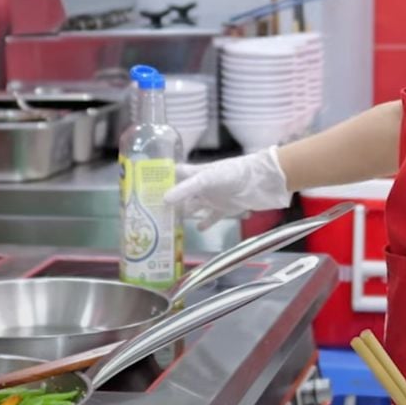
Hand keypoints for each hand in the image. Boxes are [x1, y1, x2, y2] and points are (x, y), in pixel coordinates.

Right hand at [162, 147, 288, 224]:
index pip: (174, 175)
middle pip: (181, 195)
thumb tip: (163, 200)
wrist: (262, 181)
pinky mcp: (225, 209)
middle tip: (151, 217)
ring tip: (168, 226)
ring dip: (184, 215)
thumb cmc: (233, 173)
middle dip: (169, 204)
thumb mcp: (206, 179)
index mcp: (195, 174)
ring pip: (194, 208)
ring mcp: (213, 198)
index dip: (160, 180)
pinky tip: (198, 230)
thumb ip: (186, 190)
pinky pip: (211, 218)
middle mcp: (202, 187)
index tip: (143, 190)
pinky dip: (205, 224)